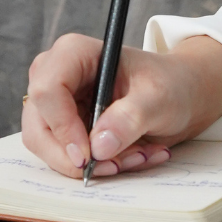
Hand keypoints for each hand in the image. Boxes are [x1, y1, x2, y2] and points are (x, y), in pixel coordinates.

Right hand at [20, 33, 221, 179]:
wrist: (182, 93)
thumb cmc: (172, 83)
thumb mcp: (160, 98)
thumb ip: (130, 118)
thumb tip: (99, 146)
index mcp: (74, 53)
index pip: (47, 90)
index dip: (62, 127)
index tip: (88, 156)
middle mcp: (56, 76)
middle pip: (38, 126)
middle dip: (75, 156)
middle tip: (115, 167)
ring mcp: (57, 104)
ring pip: (49, 148)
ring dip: (92, 164)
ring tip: (137, 156)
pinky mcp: (64, 127)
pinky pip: (66, 156)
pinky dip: (98, 165)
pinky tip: (131, 156)